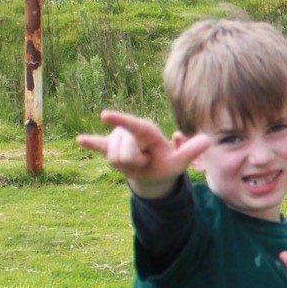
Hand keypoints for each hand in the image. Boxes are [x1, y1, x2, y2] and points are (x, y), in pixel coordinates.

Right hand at [75, 110, 209, 195]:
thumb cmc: (166, 164)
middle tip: (145, 163)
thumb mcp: (179, 162)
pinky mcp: (109, 148)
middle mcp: (130, 131)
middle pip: (122, 152)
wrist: (154, 172)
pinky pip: (98, 145)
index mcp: (146, 130)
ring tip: (136, 163)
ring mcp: (118, 139)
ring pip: (112, 157)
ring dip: (125, 166)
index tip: (105, 115)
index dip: (119, 120)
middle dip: (133, 163)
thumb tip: (206, 141)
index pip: (132, 126)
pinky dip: (90, 143)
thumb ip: (190, 151)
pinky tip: (79, 140)